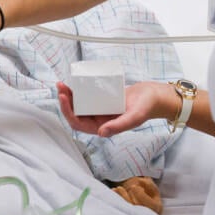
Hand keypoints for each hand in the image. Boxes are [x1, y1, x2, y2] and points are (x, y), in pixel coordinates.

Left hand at [56, 81, 170, 136]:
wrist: (154, 96)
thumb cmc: (146, 108)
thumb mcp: (134, 117)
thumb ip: (119, 126)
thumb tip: (101, 133)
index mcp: (103, 127)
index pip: (79, 124)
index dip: (68, 112)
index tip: (64, 97)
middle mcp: (99, 119)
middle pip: (75, 112)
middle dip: (65, 101)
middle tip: (60, 86)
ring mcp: (100, 109)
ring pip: (79, 104)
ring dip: (69, 95)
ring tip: (63, 83)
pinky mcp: (102, 99)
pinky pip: (86, 96)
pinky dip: (78, 90)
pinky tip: (74, 82)